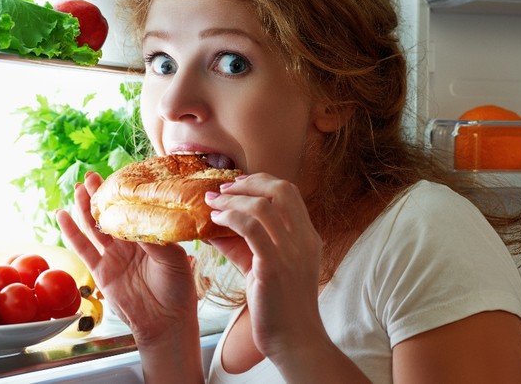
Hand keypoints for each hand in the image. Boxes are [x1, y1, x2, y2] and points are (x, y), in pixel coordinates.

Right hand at [55, 172, 198, 344]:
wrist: (166, 321)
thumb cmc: (178, 289)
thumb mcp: (173, 258)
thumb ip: (155, 239)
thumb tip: (139, 220)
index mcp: (151, 236)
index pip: (134, 209)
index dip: (124, 194)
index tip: (117, 176)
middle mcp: (131, 243)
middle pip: (112, 214)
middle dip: (101, 195)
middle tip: (91, 175)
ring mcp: (115, 256)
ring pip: (96, 227)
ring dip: (86, 208)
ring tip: (78, 188)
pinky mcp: (101, 271)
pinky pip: (83, 248)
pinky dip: (71, 231)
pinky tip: (62, 215)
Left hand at [205, 173, 325, 362]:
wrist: (295, 339)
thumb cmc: (280, 307)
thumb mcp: (266, 268)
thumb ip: (245, 245)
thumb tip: (215, 227)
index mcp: (308, 237)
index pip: (290, 192)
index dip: (262, 181)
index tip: (238, 184)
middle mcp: (304, 239)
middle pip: (281, 189)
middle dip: (249, 182)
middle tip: (223, 189)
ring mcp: (291, 251)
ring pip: (262, 205)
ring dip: (232, 199)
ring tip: (212, 204)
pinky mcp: (274, 265)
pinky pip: (250, 228)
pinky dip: (230, 218)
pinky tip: (215, 222)